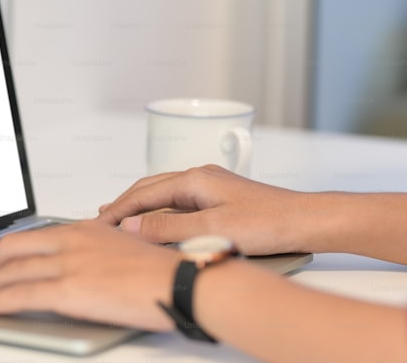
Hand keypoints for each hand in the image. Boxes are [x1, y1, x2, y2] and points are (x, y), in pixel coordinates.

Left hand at [0, 220, 176, 330]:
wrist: (184, 283)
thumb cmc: (163, 273)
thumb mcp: (123, 249)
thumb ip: (95, 253)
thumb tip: (78, 268)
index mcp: (83, 229)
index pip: (29, 236)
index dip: (3, 253)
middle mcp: (71, 240)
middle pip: (11, 250)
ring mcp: (68, 263)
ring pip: (10, 273)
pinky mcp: (69, 288)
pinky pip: (20, 294)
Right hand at [96, 165, 307, 254]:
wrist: (306, 221)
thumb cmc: (269, 222)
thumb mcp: (210, 229)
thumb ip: (167, 229)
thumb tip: (132, 227)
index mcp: (194, 179)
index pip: (143, 193)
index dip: (118, 209)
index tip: (99, 222)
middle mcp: (200, 178)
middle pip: (151, 189)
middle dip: (125, 204)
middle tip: (103, 219)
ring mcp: (211, 187)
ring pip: (165, 196)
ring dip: (142, 208)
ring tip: (123, 220)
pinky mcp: (221, 199)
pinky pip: (179, 203)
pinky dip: (161, 213)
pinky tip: (158, 223)